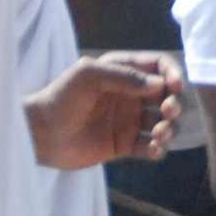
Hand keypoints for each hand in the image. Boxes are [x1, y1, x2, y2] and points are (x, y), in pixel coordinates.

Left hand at [26, 52, 179, 169]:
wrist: (40, 135)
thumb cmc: (60, 97)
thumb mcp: (88, 75)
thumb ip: (124, 76)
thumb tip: (159, 85)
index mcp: (123, 72)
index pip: (159, 66)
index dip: (173, 73)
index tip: (174, 86)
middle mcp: (130, 95)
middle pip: (168, 95)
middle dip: (175, 103)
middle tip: (168, 111)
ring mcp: (128, 121)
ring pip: (164, 123)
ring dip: (170, 128)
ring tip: (159, 135)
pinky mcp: (123, 146)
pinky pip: (150, 147)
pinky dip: (158, 149)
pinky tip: (152, 149)